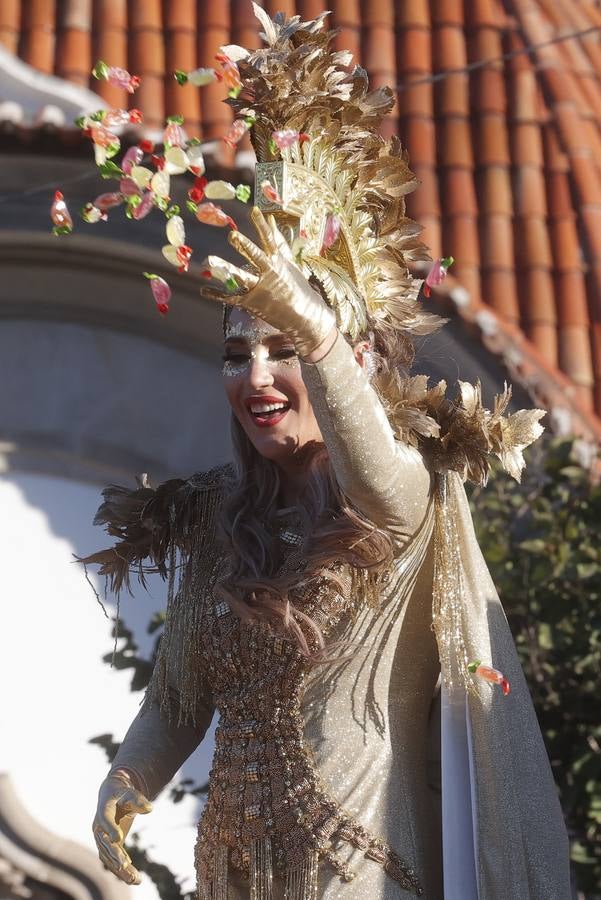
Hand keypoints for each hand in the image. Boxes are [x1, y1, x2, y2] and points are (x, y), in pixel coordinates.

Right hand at [92, 770, 151, 884]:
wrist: (112, 796)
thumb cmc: (123, 793)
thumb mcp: (130, 793)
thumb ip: (138, 801)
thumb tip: (150, 808)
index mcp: (103, 810)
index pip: (105, 820)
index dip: (111, 829)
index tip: (118, 838)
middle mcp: (99, 827)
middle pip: (105, 843)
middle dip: (114, 854)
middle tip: (125, 864)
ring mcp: (102, 839)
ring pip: (108, 856)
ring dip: (119, 869)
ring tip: (134, 879)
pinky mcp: (108, 847)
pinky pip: (113, 860)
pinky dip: (122, 870)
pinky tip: (134, 878)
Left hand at [200, 206, 335, 357]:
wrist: (304, 315)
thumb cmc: (298, 287)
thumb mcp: (291, 263)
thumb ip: (279, 241)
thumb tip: (273, 220)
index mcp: (278, 261)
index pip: (269, 239)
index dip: (262, 225)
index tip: (254, 210)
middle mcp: (269, 272)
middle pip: (255, 256)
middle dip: (244, 246)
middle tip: (232, 235)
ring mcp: (260, 288)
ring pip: (240, 276)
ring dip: (225, 268)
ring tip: (209, 261)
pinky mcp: (251, 302)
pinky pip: (231, 298)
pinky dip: (216, 295)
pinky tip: (204, 290)